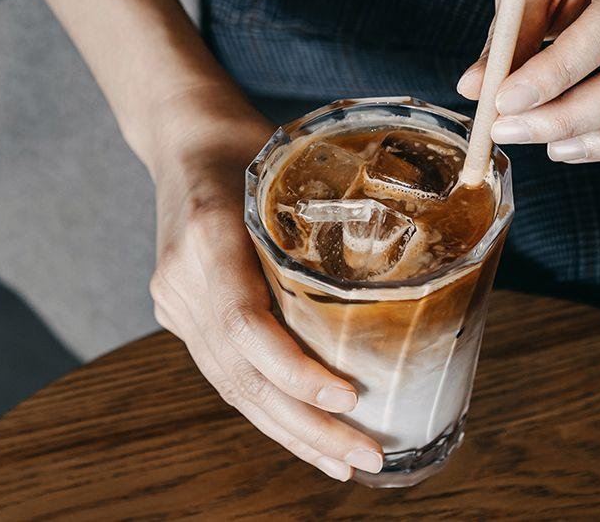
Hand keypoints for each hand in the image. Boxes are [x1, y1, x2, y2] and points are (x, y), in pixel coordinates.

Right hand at [147, 114, 385, 481]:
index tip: (347, 397)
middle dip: (306, 425)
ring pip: (232, 387)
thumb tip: (425, 269)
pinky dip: (271, 410)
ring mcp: (174, 302)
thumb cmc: (253, 144)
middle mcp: (181, 277)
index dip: (294, 370)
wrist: (184, 137)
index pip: (244, 323)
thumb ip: (337, 218)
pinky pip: (226, 375)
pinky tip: (308, 436)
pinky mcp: (179, 317)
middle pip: (241, 373)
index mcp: (208, 232)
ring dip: (292, 432)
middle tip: (366, 456)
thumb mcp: (298, 165)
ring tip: (345, 463)